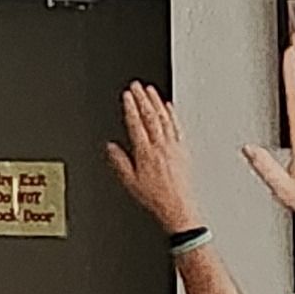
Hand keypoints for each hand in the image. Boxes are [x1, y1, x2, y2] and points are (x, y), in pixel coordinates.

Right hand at [104, 82, 198, 230]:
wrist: (179, 208)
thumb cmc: (156, 198)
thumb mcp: (130, 182)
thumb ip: (120, 162)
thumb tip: (111, 147)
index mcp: (145, 154)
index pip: (136, 124)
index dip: (130, 108)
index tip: (127, 95)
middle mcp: (160, 148)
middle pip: (150, 117)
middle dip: (142, 99)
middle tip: (136, 85)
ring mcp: (173, 148)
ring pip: (164, 119)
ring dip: (156, 102)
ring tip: (149, 90)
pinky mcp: (184, 150)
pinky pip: (177, 128)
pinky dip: (173, 115)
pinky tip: (169, 106)